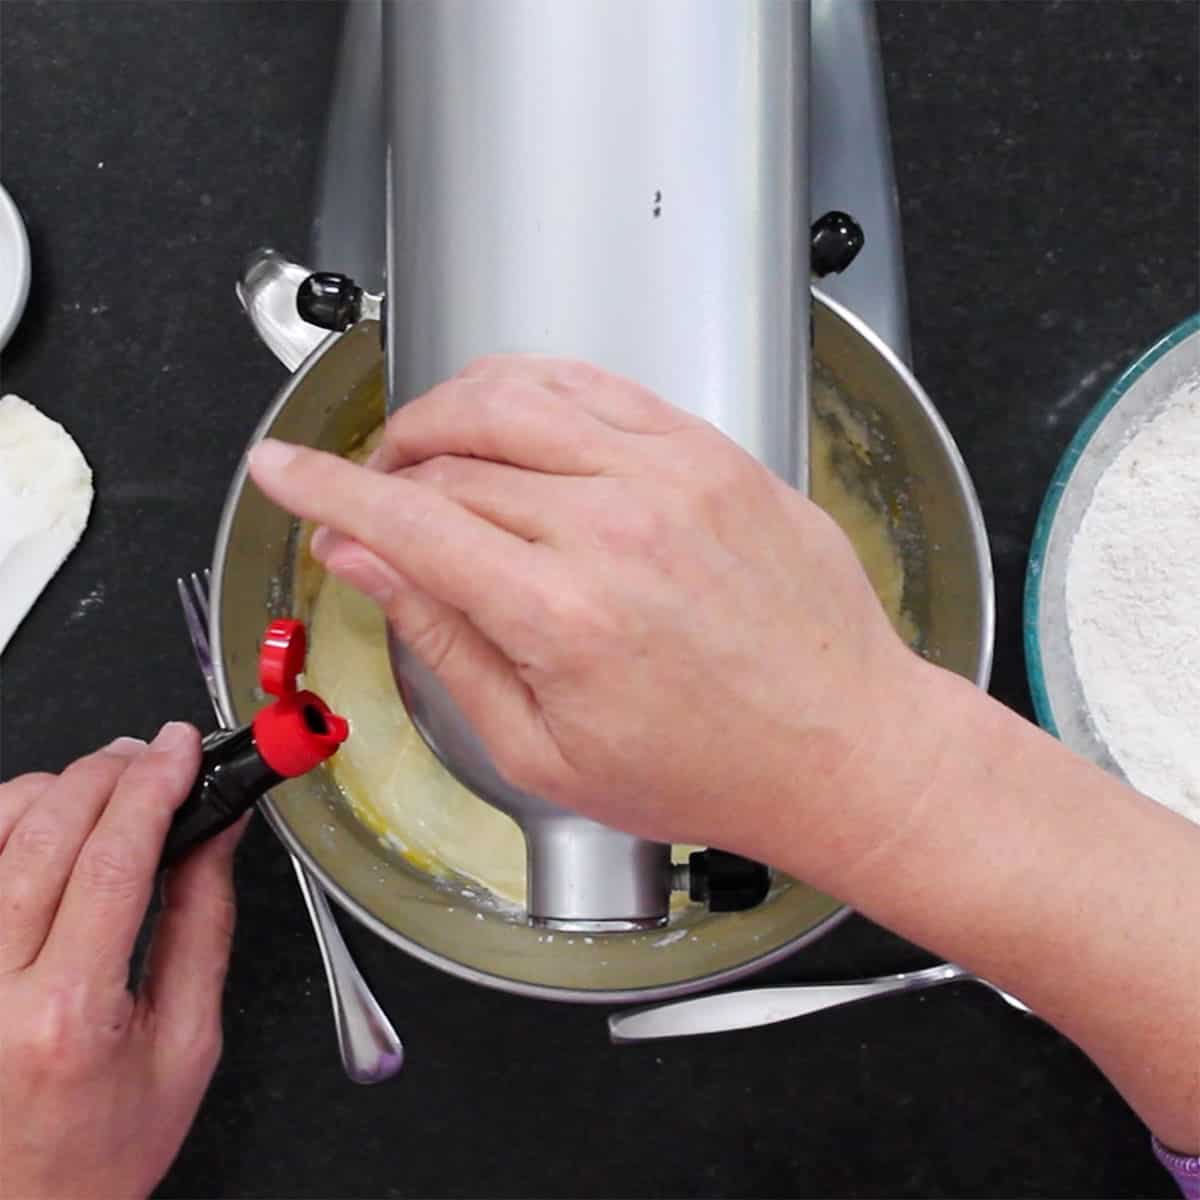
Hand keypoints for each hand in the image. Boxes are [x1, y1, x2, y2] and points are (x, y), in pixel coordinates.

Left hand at [0, 724, 243, 1199]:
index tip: (182, 747)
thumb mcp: (188, 1043)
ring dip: (53, 788)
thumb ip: (203, 924)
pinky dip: (2, 822)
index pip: (116, 860)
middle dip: (109, 771)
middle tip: (151, 752)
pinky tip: (40, 820)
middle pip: (46, 833)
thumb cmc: (99, 1150)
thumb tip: (217, 832)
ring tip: (103, 783)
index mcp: (71, 1016)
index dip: (155, 784)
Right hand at [248, 356, 928, 865]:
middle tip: (371, 502)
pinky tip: (512, 418)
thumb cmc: (713, 766)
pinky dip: (531, 388)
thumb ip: (446, 642)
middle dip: (384, 472)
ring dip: (445, 411)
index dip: (324, 487)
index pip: (406, 517)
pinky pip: (597, 384)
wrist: (841, 744)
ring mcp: (671, 473)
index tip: (282, 470)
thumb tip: (372, 565)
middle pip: (449, 457)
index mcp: (562, 612)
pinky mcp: (711, 452)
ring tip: (428, 452)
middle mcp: (614, 523)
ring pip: (514, 395)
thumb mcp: (545, 749)